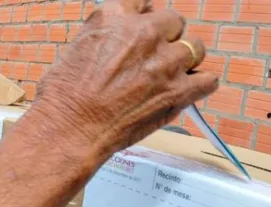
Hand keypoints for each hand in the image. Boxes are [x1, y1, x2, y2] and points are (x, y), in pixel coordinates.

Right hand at [34, 0, 216, 161]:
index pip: (143, 2)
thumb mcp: (76, 47)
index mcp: (115, 17)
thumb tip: (116, 38)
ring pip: (195, 48)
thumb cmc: (63, 96)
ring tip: (172, 74)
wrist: (70, 129)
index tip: (142, 29)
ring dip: (185, 59)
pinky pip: (208, 80)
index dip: (144, 17)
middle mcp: (144, 34)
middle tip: (155, 57)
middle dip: (166, 37)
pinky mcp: (177, 92)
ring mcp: (165, 63)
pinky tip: (189, 89)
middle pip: (173, 21)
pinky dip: (201, 84)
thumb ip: (103, 34)